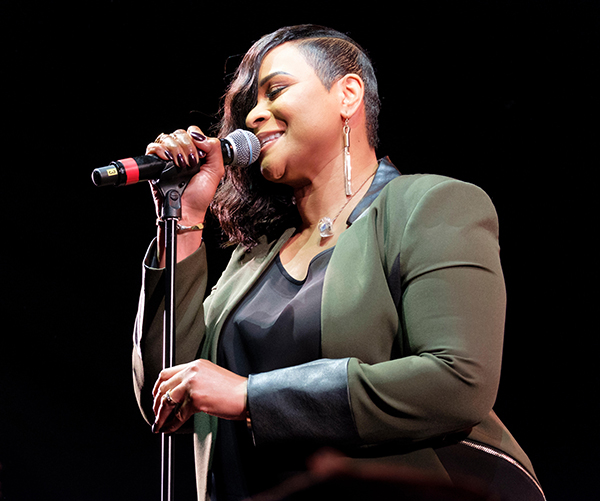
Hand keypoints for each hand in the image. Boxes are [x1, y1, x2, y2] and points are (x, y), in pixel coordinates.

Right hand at [146, 126, 224, 262]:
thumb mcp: (216, 170)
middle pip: (179, 133)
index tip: (200, 156)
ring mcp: (167, 158)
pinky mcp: (155, 165)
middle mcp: (180, 153)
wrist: (188, 210)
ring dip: (175, 149)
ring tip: (181, 165)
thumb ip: (214, 148)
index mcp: (195, 152)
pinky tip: (168, 160)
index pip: (192, 132)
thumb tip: (198, 135)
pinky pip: (152, 147)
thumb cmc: (200, 195)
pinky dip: (160, 150)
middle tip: (191, 163)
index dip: (195, 139)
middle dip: (187, 146)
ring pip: (166, 138)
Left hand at [152, 359, 247, 433]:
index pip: (168, 372)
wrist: (247, 396)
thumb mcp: (212, 378)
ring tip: (159, 424)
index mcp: (196, 364)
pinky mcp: (196, 398)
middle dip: (156, 402)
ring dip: (161, 415)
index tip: (156, 397)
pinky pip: (178, 414)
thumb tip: (178, 396)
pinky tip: (170, 428)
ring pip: (167, 400)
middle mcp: (192, 371)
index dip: (158, 387)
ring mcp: (193, 383)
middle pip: (164, 386)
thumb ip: (195, 381)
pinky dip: (172, 424)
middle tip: (156, 413)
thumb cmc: (234, 391)